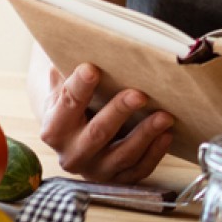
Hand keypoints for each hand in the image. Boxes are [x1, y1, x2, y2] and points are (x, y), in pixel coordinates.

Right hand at [40, 63, 175, 183]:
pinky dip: (155, 153)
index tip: (92, 68)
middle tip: (139, 94)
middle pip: (97, 133)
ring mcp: (96, 169)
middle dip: (119, 112)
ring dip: (145, 134)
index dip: (79, 86)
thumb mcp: (63, 89)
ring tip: (165, 115)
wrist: (74, 137)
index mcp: (54, 130)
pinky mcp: (118, 178)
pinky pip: (139, 169)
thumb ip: (68, 71)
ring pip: (123, 154)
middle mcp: (72, 155)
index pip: (67, 105)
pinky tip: (166, 135)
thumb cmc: (73, 106)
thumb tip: (84, 43)